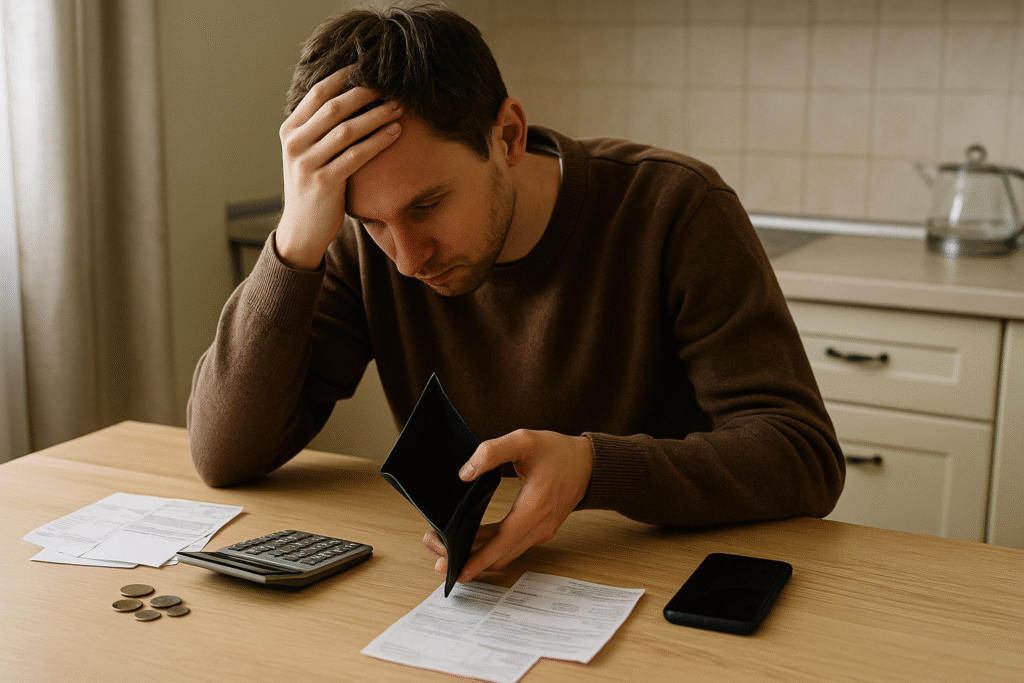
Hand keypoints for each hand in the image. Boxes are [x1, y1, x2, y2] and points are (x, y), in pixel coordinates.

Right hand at [276, 66, 403, 269]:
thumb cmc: (312, 188)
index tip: (370, 67)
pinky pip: (356, 155)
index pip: (318, 92)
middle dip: (366, 92)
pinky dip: (378, 141)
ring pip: (347, 129)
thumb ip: (318, 128)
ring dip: (377, 115)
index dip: (345, 76)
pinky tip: (395, 132)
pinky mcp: (324, 183)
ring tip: (400, 106)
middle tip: (392, 84)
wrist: (302, 229)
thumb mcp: (307, 154)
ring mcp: (307, 163)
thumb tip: (349, 97)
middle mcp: (294, 143)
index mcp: (289, 130)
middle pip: (335, 107)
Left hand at [422, 430, 593, 582]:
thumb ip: (492, 452)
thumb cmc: (558, 451)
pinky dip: (492, 549)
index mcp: (534, 508)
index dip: (477, 560)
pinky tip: (473, 543)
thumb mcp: (523, 440)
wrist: (589, 463)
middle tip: (437, 556)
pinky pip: (513, 546)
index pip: (501, 543)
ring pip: (506, 554)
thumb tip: (465, 474)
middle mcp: (539, 527)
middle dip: (468, 560)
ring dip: (478, 557)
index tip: (455, 571)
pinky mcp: (540, 530)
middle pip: (499, 555)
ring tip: (449, 551)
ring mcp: (541, 531)